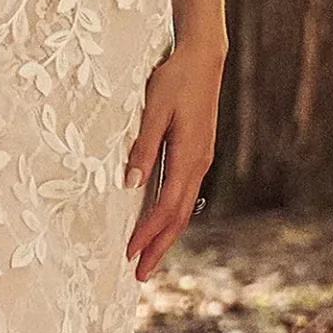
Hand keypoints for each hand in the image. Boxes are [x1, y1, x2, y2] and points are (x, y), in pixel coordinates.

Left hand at [124, 44, 220, 282]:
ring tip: (148, 257)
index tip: (129, 254)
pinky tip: (160, 223)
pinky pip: (185, 194)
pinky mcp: (198, 154)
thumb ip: (142, 147)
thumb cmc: (175, 79)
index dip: (147, 233)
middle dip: (159, 247)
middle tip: (139, 275)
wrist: (203, 57)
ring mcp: (201, 160)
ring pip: (184, 208)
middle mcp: (199, 164)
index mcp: (188, 157)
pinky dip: (171, 216)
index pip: (166, 207)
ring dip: (165, 235)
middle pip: (178, 217)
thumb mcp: (153, 110)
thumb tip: (130, 183)